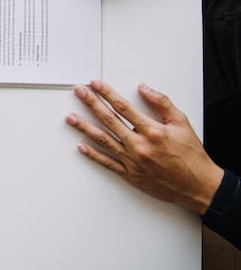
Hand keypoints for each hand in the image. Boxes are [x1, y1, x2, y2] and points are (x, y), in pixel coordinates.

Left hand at [66, 79, 222, 214]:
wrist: (198, 185)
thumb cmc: (191, 155)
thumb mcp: (181, 123)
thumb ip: (161, 102)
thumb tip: (144, 88)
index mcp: (152, 131)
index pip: (123, 107)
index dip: (107, 93)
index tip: (95, 84)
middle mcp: (139, 145)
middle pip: (109, 120)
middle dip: (91, 103)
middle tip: (79, 92)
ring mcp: (132, 161)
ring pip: (104, 140)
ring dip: (85, 127)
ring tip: (70, 117)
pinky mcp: (130, 175)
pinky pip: (107, 163)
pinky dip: (93, 155)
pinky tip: (81, 146)